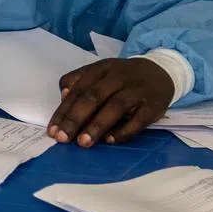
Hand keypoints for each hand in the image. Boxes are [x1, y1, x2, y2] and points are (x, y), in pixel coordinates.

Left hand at [47, 57, 173, 146]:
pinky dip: (124, 131)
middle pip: (93, 97)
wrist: (160, 72)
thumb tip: (63, 98)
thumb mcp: (99, 72)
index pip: (78, 90)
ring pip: (115, 107)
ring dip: (97, 125)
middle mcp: (118, 77)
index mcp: (100, 69)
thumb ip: (78, 81)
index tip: (53, 130)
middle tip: (63, 138)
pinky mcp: (154, 105)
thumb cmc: (122, 77)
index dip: (64, 111)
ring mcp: (137, 90)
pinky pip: (138, 119)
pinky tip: (110, 141)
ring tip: (83, 142)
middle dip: (76, 119)